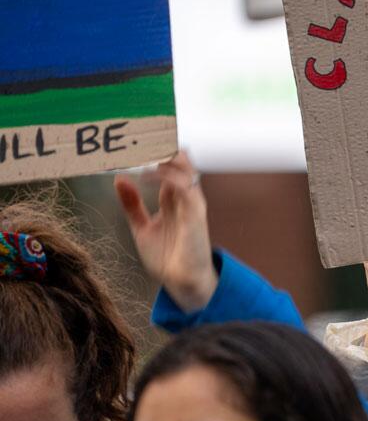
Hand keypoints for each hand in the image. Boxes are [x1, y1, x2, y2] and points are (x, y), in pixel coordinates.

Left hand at [114, 152, 217, 312]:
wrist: (182, 282)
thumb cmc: (167, 257)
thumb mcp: (141, 227)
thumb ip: (132, 205)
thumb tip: (119, 179)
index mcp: (174, 198)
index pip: (169, 165)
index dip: (155, 152)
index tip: (134, 142)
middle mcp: (185, 196)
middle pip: (180, 160)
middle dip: (162, 147)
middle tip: (137, 139)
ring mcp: (192, 202)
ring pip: (185, 167)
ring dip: (164, 156)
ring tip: (142, 151)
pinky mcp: (195, 212)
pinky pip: (183, 185)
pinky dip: (166, 176)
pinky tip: (147, 175)